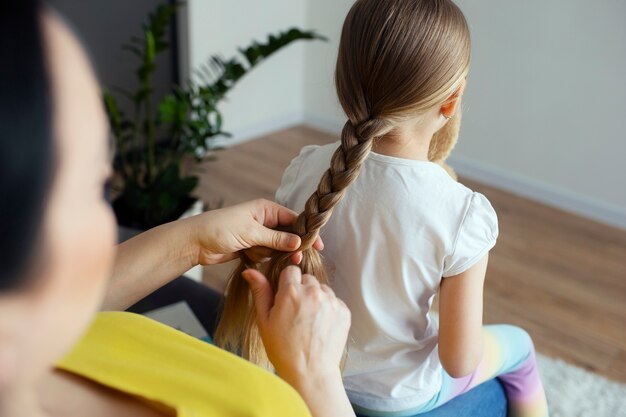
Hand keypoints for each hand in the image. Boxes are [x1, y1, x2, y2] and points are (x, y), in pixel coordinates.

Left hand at [188, 199, 322, 265]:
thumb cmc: (220, 229)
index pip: (293, 219)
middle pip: (288, 234)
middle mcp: (264, 220)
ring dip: (272, 254)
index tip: (317, 245)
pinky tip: (250, 256)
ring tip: (260, 254)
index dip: (306, 231)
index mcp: (266, 209)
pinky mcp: (251, 247)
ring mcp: (258, 234)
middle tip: (296, 260)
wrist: (195, 242)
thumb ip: (276, 239)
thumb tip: (299, 242)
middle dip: (290, 247)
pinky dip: (262, 258)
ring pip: (277, 247)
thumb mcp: (251, 233)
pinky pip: (266, 254)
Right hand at [242, 266, 350, 384]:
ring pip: (322, 289)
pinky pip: (334, 301)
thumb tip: (249, 271)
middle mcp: (313, 292)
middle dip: (302, 290)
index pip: (291, 270)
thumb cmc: (283, 349)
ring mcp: (331, 301)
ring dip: (316, 299)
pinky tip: (320, 326)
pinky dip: (328, 309)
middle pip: (307, 279)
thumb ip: (260, 291)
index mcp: (291, 292)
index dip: (287, 284)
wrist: (310, 372)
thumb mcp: (265, 320)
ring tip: (309, 321)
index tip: (285, 298)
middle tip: (296, 312)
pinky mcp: (344, 311)